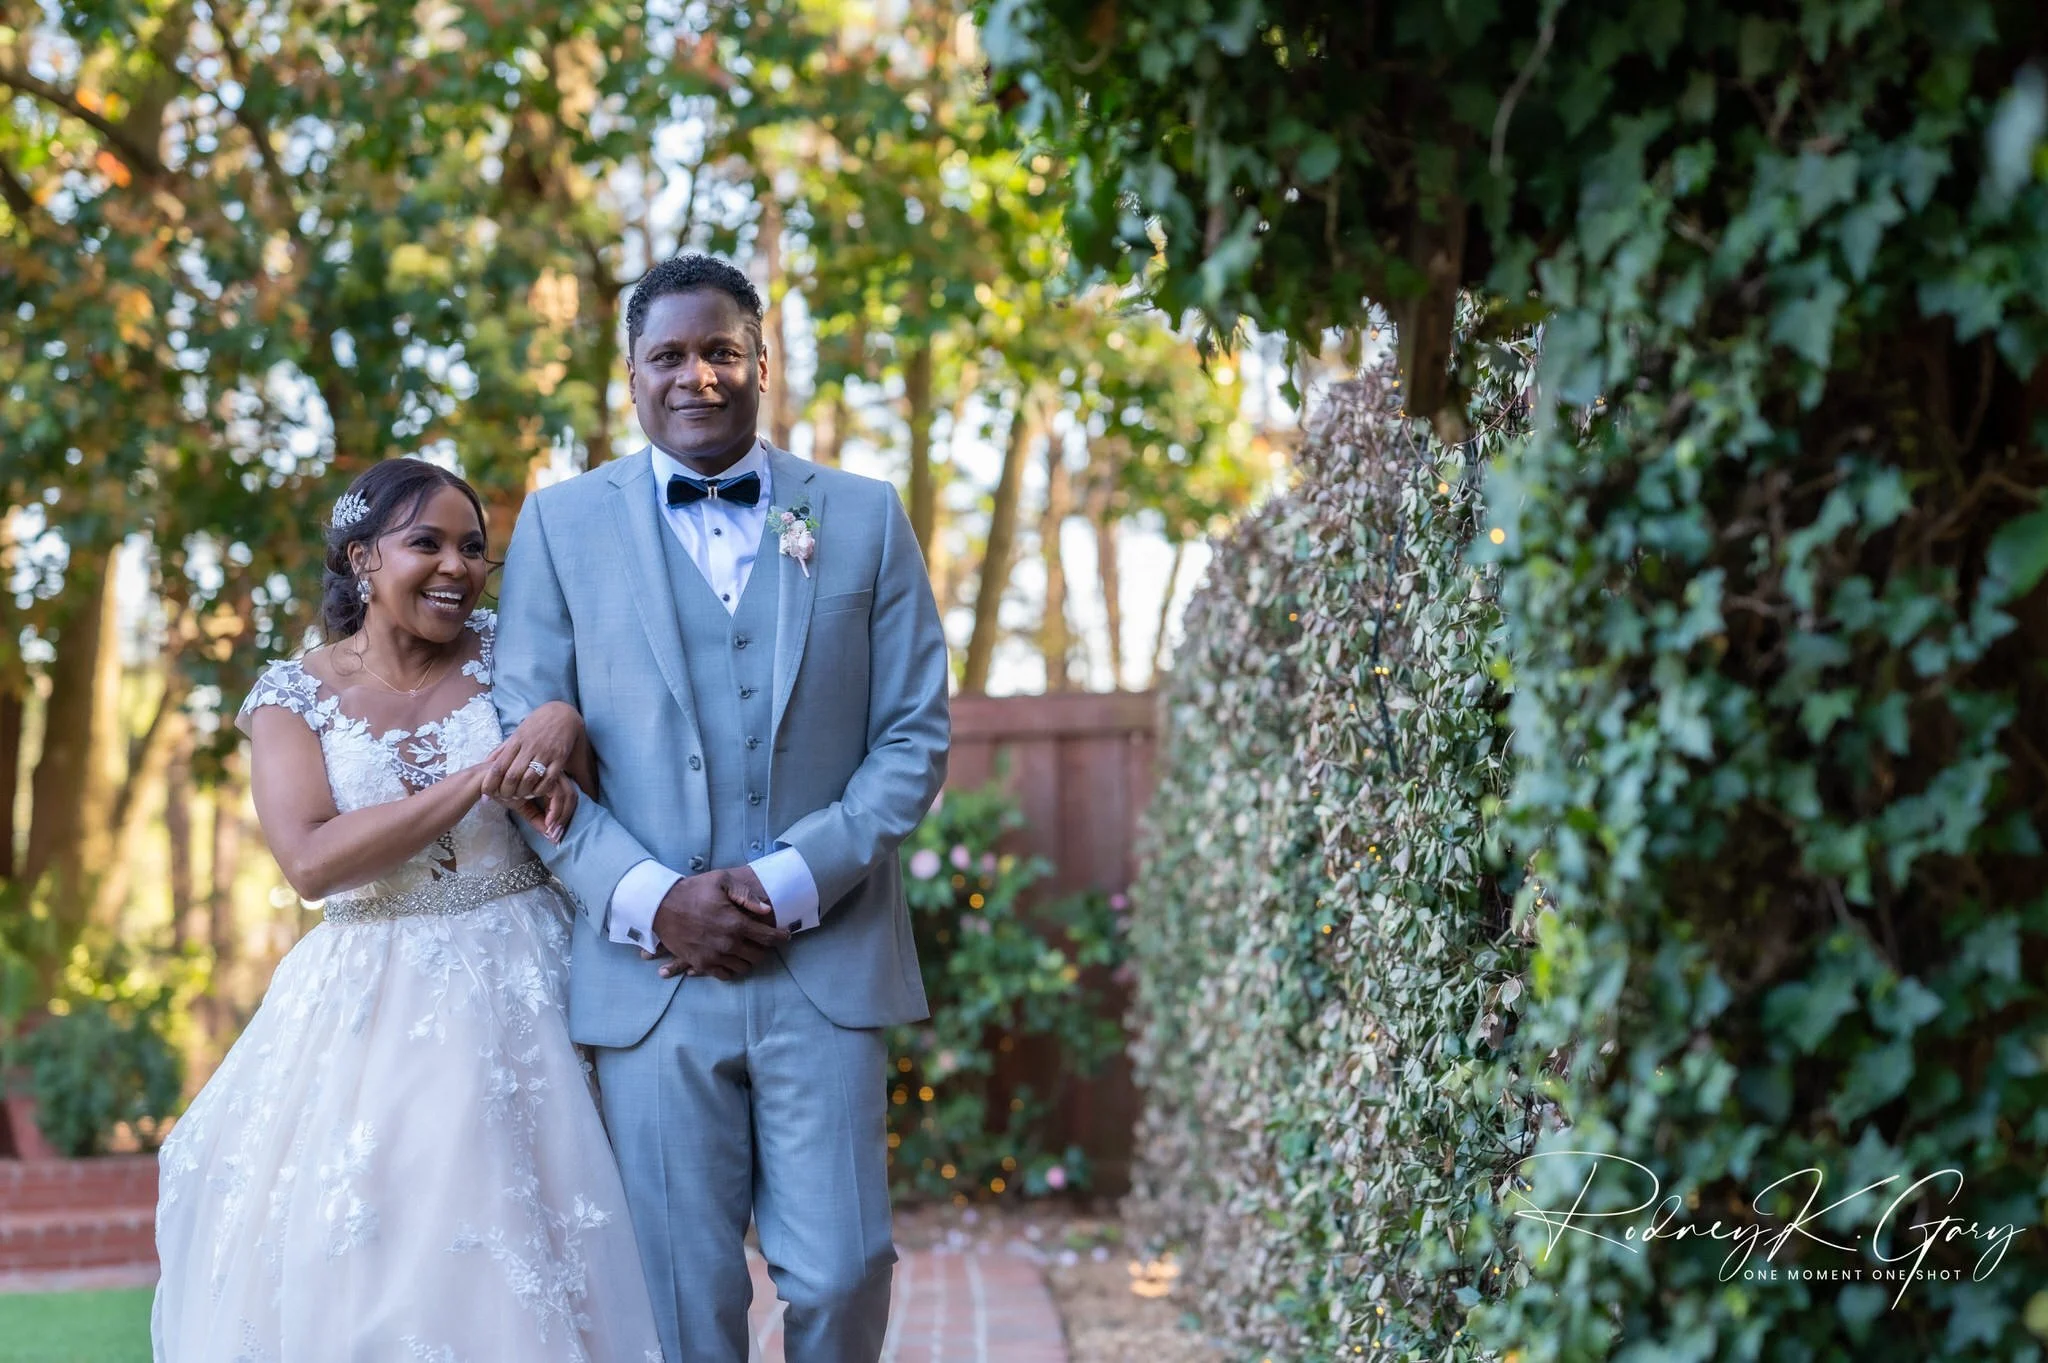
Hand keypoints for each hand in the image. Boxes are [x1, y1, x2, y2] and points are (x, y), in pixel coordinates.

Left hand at [480, 701, 585, 803]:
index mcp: (516, 741)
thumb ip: (501, 750)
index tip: (488, 792)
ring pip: (529, 779)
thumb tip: (484, 765)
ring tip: (519, 796)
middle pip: (513, 775)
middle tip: (505, 797)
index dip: (491, 782)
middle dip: (506, 791)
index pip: (499, 766)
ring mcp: (545, 753)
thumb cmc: (536, 725)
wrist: (562, 713)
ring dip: (522, 792)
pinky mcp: (559, 758)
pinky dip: (540, 789)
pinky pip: (548, 779)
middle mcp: (529, 747)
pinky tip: (535, 792)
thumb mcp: (516, 734)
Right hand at [502, 772, 576, 842]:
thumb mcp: (523, 807)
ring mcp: (546, 770)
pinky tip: (548, 822)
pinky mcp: (540, 772)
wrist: (483, 780)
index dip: (566, 816)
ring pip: (566, 794)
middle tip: (557, 836)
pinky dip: (555, 810)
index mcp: (549, 778)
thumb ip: (537, 818)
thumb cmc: (503, 790)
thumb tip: (551, 836)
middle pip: (571, 794)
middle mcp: (550, 772)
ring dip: (561, 816)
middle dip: (566, 817)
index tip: (557, 835)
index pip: (568, 796)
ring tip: (552, 831)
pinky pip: (555, 792)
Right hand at [650, 869, 787, 981]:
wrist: (660, 906)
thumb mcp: (721, 881)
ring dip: (749, 959)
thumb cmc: (692, 890)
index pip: (768, 937)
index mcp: (735, 923)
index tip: (785, 935)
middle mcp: (728, 944)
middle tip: (763, 941)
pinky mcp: (701, 964)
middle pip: (758, 955)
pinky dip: (732, 969)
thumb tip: (766, 910)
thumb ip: (746, 895)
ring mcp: (714, 956)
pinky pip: (724, 975)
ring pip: (743, 967)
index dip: (780, 937)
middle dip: (765, 948)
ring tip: (748, 950)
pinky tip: (732, 960)